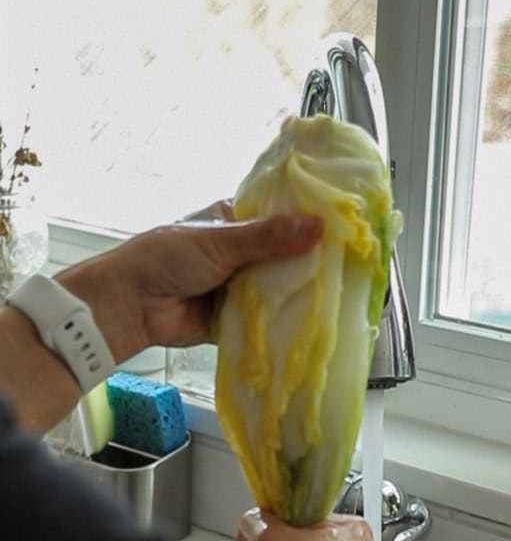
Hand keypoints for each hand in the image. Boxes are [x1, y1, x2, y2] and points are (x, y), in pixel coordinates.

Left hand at [58, 202, 321, 364]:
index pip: (279, 216)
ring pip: (276, 288)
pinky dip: (281, 322)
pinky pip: (264, 319)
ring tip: (341, 296)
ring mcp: (237, 285)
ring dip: (297, 294)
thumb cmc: (164, 259)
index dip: (308, 221)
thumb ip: (268, 237)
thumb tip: (318, 226)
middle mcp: (239, 252)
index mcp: (233, 221)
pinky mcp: (234, 317)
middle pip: (283, 255)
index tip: (344, 226)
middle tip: (352, 267)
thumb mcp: (219, 240)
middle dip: (309, 262)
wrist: (128, 307)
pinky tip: (313, 324)